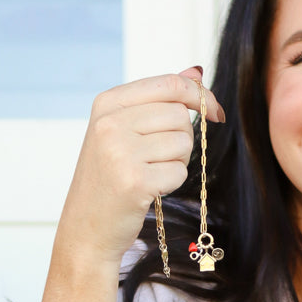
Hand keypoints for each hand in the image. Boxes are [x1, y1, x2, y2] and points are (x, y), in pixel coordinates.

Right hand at [48, 66, 226, 288]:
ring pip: (184, 143)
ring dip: (176, 162)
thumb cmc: (109, 178)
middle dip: (182, 138)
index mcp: (107, 103)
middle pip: (180, 115)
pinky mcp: (135, 180)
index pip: (169, 84)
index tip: (214, 112)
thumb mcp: (124, 130)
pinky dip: (172, 183)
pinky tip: (149, 190)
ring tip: (149, 173)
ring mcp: (120, 152)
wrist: (86, 228)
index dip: (200, 96)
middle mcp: (110, 123)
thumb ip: (159, 100)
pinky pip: (180, 172)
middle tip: (157, 158)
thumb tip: (196, 72)